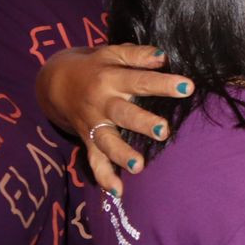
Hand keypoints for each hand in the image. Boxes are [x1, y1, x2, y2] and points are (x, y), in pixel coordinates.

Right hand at [37, 45, 192, 196]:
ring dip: (122, 155)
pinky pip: (94, 161)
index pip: (140, 81)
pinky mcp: (88, 140)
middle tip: (164, 130)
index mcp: (111, 79)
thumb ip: (137, 54)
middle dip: (142, 123)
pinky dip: (104, 177)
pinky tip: (118, 192)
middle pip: (123, 114)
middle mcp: (102, 103)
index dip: (163, 84)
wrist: (56, 82)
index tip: (187, 87)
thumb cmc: (96, 66)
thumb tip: (163, 56)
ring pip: (107, 142)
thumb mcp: (112, 53)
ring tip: (139, 167)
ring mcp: (94, 124)